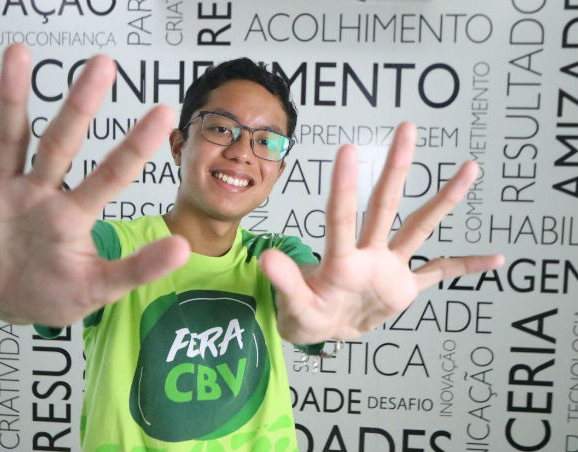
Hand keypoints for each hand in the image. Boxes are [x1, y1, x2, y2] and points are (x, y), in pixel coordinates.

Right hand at [0, 44, 188, 325]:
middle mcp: (44, 191)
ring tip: (19, 54)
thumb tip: (185, 248)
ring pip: (12, 136)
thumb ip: (138, 269)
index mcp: (75, 214)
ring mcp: (7, 188)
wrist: (14, 302)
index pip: (110, 176)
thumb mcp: (100, 288)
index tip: (162, 113)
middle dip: (80, 106)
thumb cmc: (60, 294)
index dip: (134, 147)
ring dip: (14, 97)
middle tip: (102, 65)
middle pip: (62, 143)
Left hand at [260, 122, 503, 343]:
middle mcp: (368, 254)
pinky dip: (464, 267)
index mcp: (341, 261)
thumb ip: (285, 283)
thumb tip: (266, 257)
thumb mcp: (293, 307)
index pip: (342, 217)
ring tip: (469, 169)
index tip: (348, 150)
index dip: (344, 187)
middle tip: (407, 127)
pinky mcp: (404, 287)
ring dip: (444, 200)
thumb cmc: (303, 316)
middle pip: (384, 205)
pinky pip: (439, 273)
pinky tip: (494, 258)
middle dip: (396, 168)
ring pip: (419, 227)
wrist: (321, 329)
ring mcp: (389, 267)